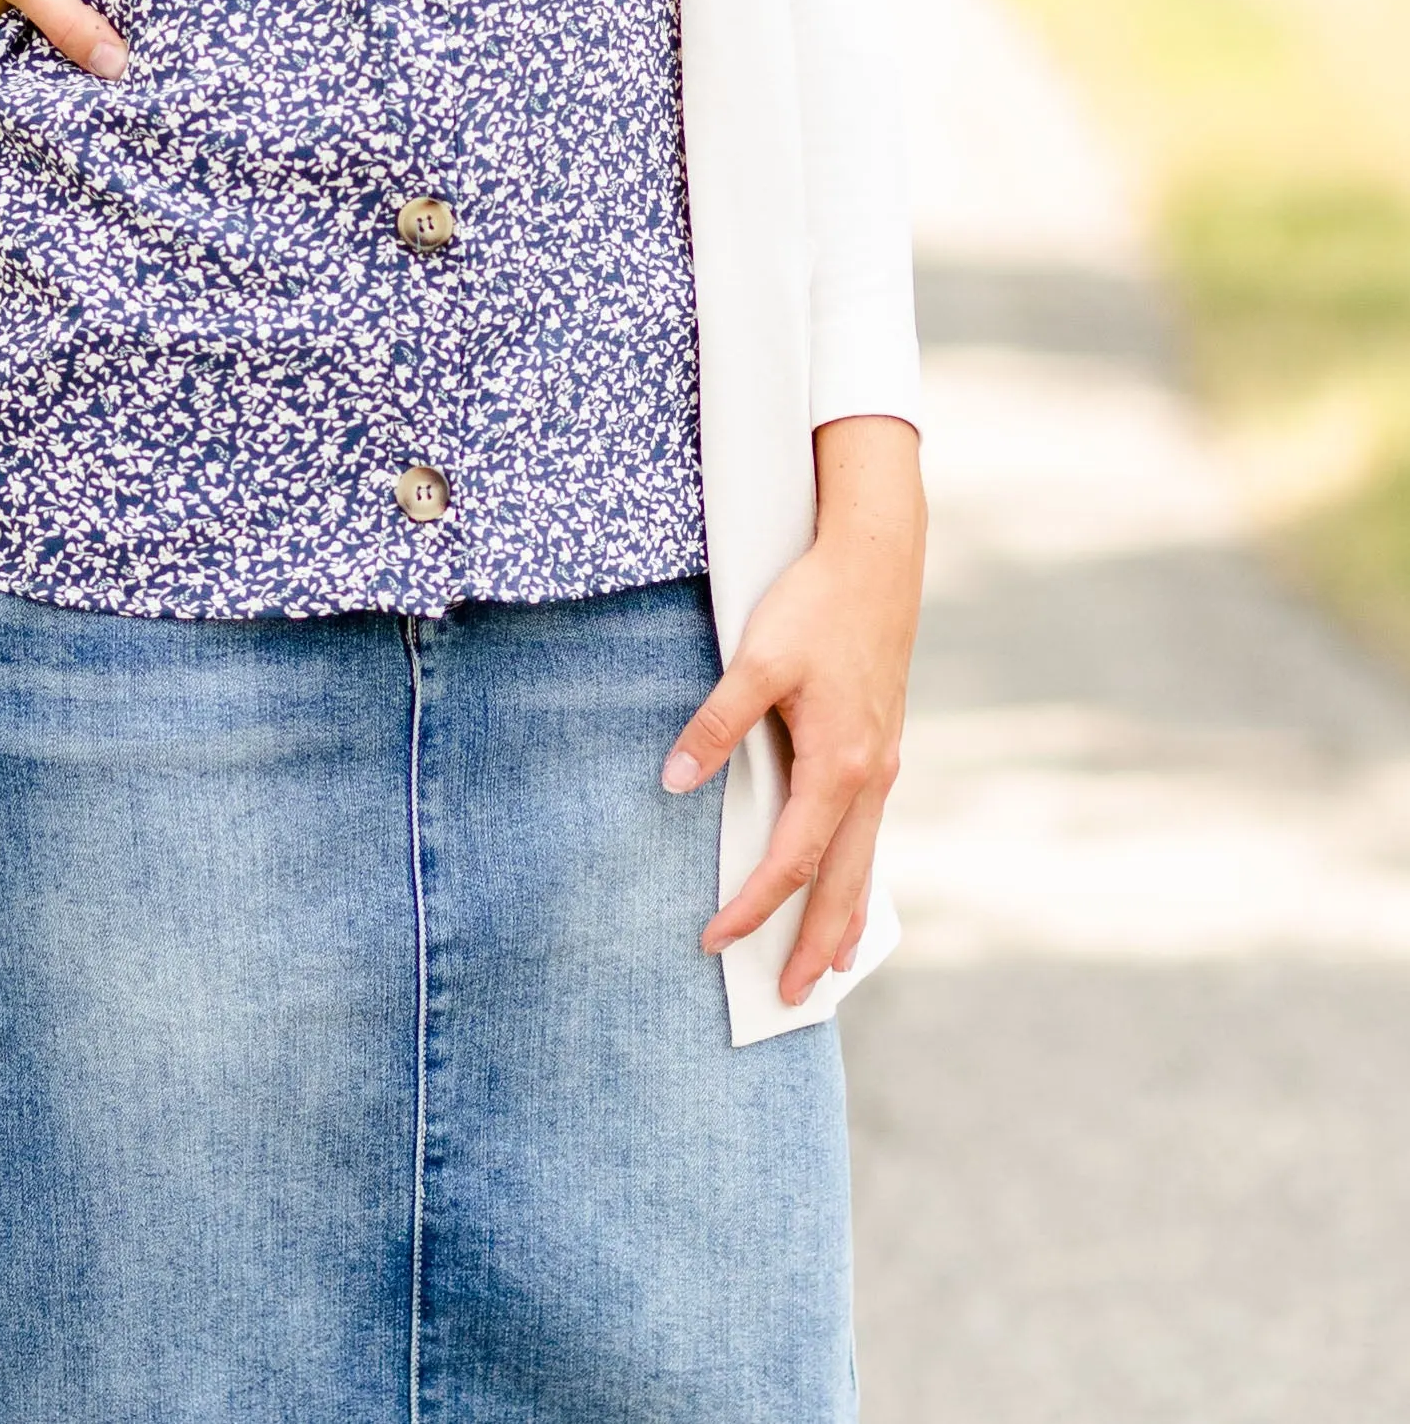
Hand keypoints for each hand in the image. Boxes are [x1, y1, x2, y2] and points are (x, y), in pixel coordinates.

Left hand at [661, 414, 924, 1006]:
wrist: (877, 558)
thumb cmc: (815, 605)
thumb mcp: (756, 659)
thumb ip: (716, 723)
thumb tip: (673, 784)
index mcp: (840, 764)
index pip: (792, 860)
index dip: (754, 906)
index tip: (715, 939)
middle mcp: (871, 775)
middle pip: (844, 882)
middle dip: (817, 944)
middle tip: (792, 997)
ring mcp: (883, 763)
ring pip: (865, 859)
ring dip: (846, 916)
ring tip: (832, 967)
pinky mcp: (882, 745)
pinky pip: (870, 829)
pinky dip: (857, 870)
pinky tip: (846, 881)